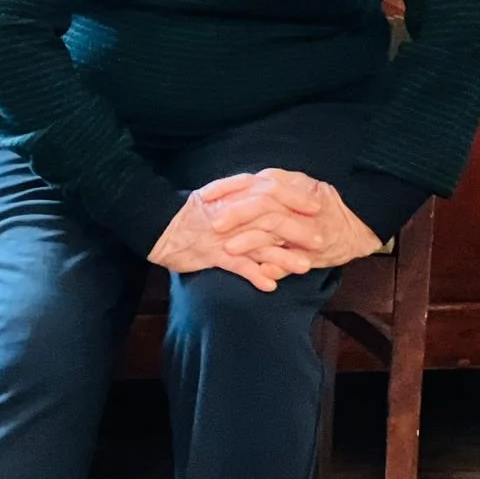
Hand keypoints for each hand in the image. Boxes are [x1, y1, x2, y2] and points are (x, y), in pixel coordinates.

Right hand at [150, 185, 316, 292]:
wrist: (158, 225)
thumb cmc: (188, 214)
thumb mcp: (214, 197)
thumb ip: (239, 195)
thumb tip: (264, 192)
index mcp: (234, 197)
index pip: (271, 194)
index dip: (295, 199)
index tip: (317, 206)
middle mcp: (232, 215)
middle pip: (271, 220)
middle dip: (298, 231)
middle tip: (321, 240)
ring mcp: (223, 235)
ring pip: (259, 244)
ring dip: (283, 257)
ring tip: (305, 267)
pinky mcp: (212, 254)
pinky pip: (237, 266)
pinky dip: (254, 274)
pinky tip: (270, 285)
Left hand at [201, 169, 382, 272]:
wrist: (357, 226)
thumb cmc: (321, 204)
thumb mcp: (294, 186)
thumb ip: (268, 186)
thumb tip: (235, 187)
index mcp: (288, 184)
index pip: (254, 182)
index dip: (228, 188)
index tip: (204, 195)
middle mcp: (297, 203)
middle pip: (263, 202)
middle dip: (237, 213)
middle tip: (214, 223)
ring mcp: (306, 227)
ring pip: (275, 227)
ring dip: (250, 240)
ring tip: (229, 248)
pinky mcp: (312, 251)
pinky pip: (290, 258)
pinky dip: (275, 265)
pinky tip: (260, 274)